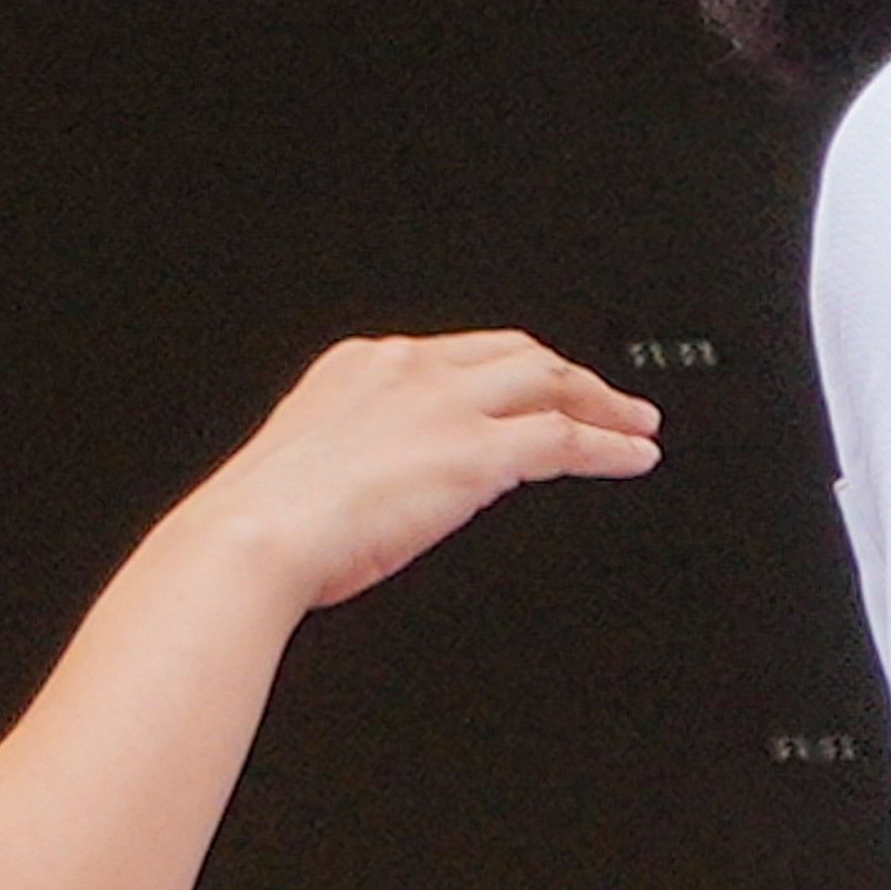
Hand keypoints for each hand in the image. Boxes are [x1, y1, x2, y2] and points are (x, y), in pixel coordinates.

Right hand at [190, 332, 662, 610]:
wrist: (255, 536)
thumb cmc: (264, 519)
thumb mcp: (306, 462)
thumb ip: (353, 456)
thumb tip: (376, 487)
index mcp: (362, 364)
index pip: (458, 353)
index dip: (508, 369)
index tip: (529, 385)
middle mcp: (410, 369)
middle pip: (517, 353)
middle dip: (568, 373)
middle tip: (604, 396)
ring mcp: (448, 407)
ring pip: (552, 382)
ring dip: (604, 402)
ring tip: (635, 422)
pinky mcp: (477, 453)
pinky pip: (566, 439)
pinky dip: (610, 446)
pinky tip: (633, 457)